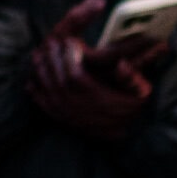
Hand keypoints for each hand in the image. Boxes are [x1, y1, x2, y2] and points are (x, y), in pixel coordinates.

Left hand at [26, 29, 167, 139]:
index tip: (71, 42)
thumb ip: (132, 77)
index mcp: (99, 100)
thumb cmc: (133, 108)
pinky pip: (43, 104)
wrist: (126, 135)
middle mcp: (80, 109)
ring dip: (42, 71)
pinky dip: (36, 90)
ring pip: (48, 91)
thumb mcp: (142, 92)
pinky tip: (34, 78)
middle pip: (58, 80)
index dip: (69, 57)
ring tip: (41, 54)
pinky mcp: (62, 121)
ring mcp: (69, 116)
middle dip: (53, 59)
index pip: (76, 75)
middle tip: (53, 43)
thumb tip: (121, 64)